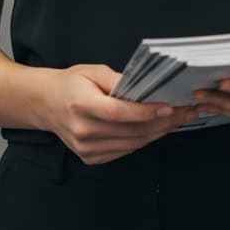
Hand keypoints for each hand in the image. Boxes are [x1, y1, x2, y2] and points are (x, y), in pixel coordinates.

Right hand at [43, 64, 199, 165]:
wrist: (46, 104)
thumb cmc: (70, 84)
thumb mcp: (92, 71)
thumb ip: (118, 80)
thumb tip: (145, 88)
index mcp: (81, 104)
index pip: (119, 112)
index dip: (145, 112)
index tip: (168, 107)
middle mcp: (82, 129)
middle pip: (130, 131)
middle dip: (161, 122)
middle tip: (183, 113)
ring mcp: (86, 148)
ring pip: (131, 144)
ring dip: (157, 133)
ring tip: (176, 121)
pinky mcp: (90, 158)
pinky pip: (124, 151)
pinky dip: (142, 141)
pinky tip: (156, 130)